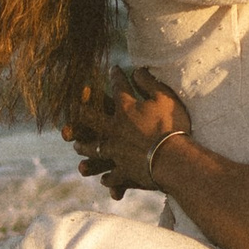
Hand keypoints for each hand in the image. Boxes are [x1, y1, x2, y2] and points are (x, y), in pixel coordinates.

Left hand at [64, 71, 189, 196]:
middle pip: (93, 120)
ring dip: (85, 147)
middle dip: (83, 115)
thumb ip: (149, 82)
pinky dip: (108, 178)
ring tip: (78, 147)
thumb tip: (138, 70)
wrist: (173, 160)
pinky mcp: (123, 171)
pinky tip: (104, 179)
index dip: (117, 76)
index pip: (118, 88)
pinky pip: (112, 176)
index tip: (114, 69)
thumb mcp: (164, 97)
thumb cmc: (170, 125)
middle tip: (76, 113)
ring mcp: (116, 152)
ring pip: (94, 148)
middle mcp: (114, 129)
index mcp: (125, 109)